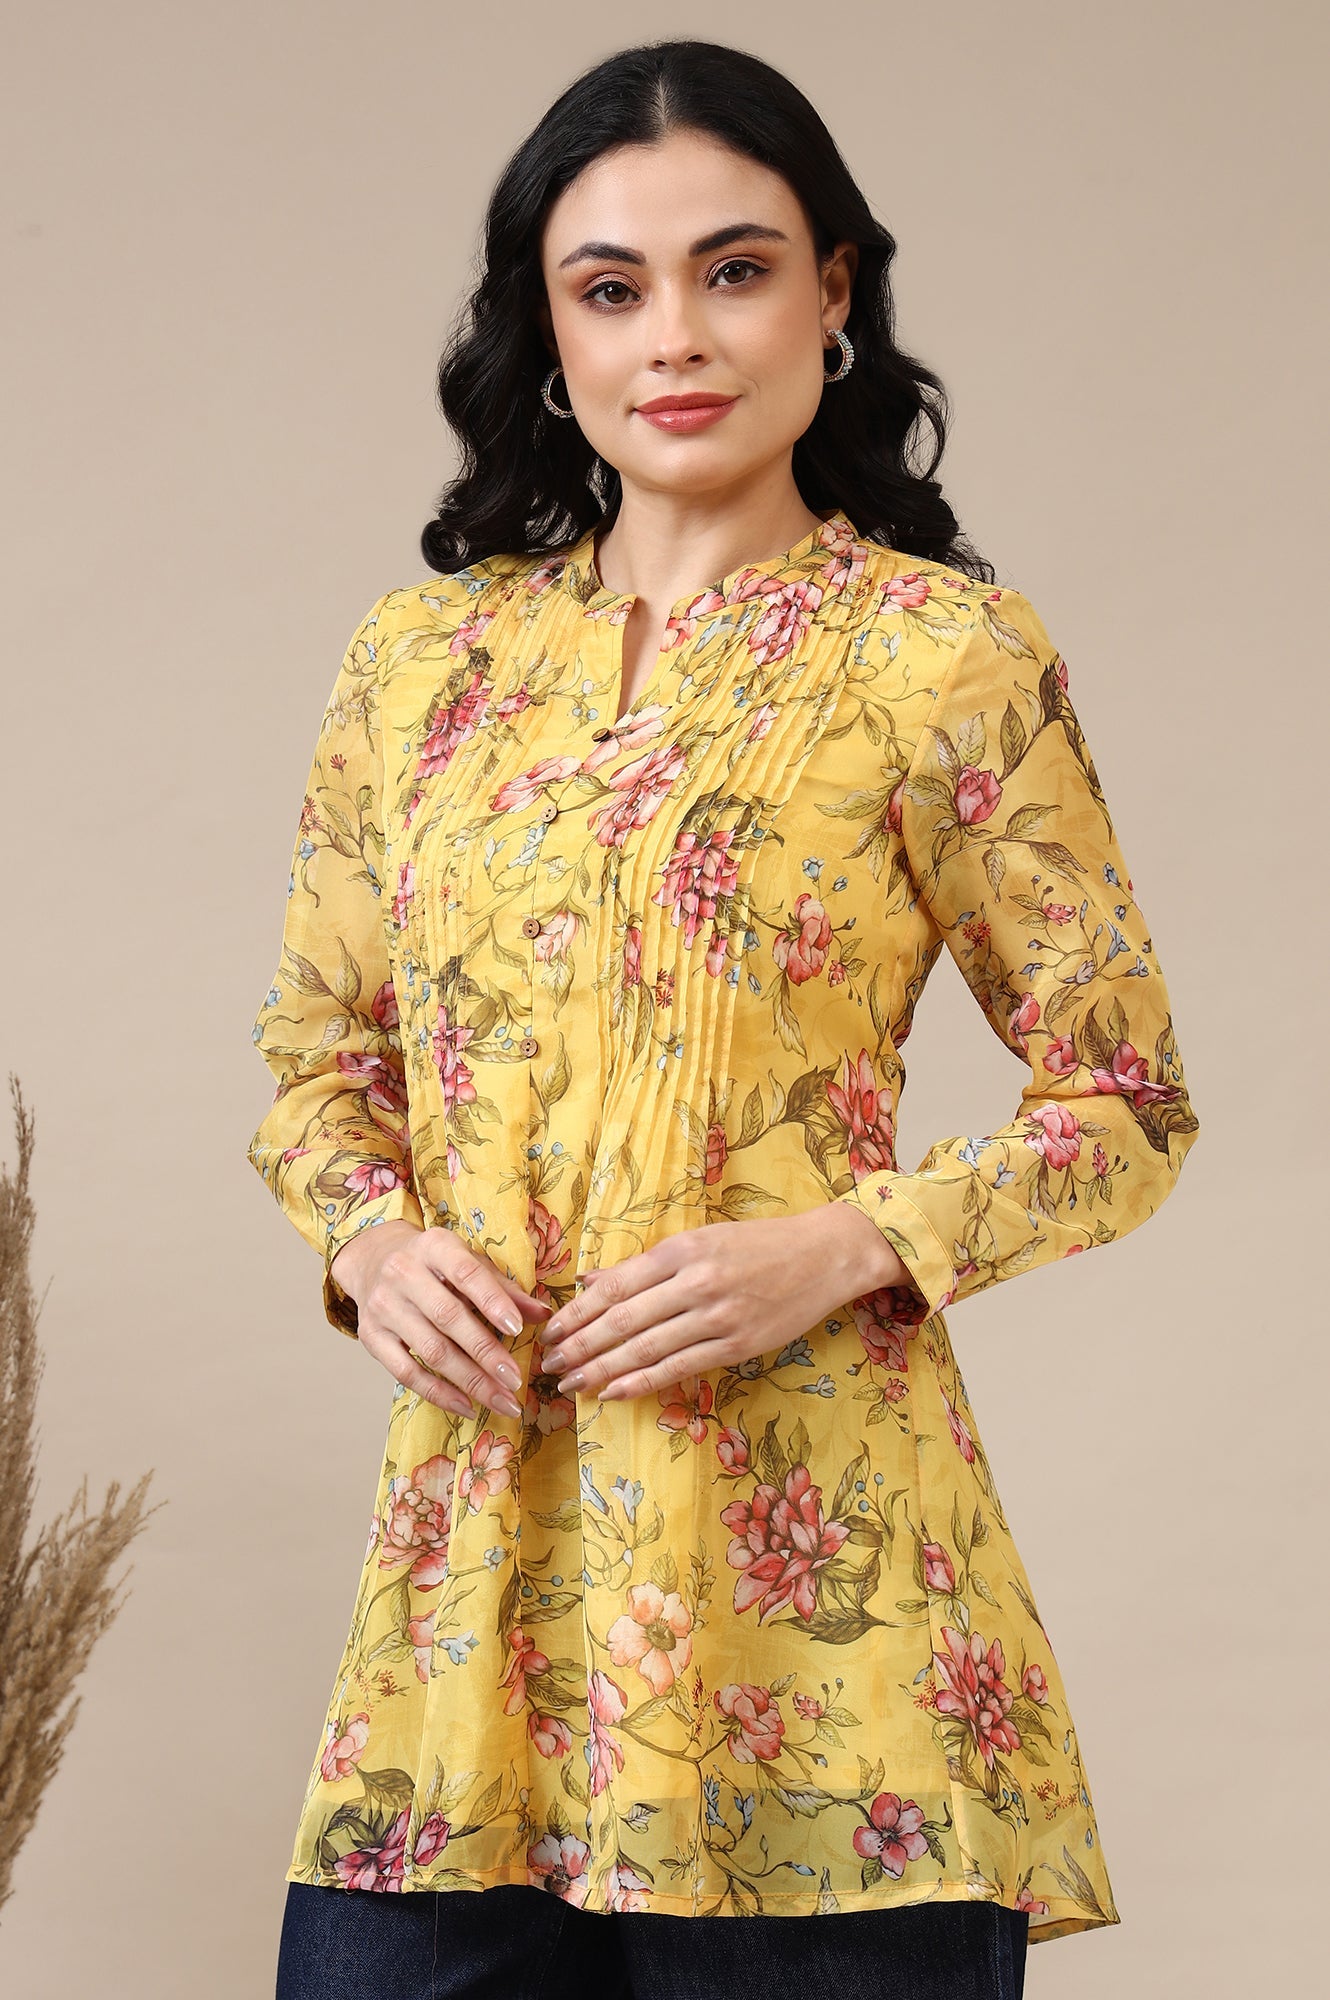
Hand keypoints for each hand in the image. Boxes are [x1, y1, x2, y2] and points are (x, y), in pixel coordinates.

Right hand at [330, 1219, 552, 1418]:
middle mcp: (403, 1272)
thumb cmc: (433, 1265)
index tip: (518, 1329)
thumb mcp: (467, 1262)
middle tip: (516, 1379)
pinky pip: (406, 1372)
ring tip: (502, 1400)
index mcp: (434, 1246)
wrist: (373, 1261)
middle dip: (486, 1352)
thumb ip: (503, 1288)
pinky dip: (439, 1393)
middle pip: (448, 1317)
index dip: (493, 1301)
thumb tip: (542, 1314)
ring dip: (470, 1380)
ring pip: (431, 1350)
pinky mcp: (371, 1337)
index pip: (466, 1274)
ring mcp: (383, 1306)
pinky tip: (467, 1406)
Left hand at [536, 1205, 919, 1401]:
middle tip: (548, 1365)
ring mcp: (717, 1316)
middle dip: (580, 1345)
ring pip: (646, 1348)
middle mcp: (695, 1282)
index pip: (614, 1286)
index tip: (550, 1331)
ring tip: (571, 1383)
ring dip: (601, 1369)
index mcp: (681, 1250)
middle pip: (622, 1321)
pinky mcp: (737, 1344)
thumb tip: (591, 1280)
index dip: (577, 1313)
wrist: (824, 1254)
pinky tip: (613, 1393)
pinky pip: (679, 1367)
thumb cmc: (758, 1244)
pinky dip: (642, 1383)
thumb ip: (646, 1264)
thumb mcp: (700, 1239)